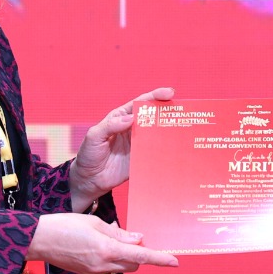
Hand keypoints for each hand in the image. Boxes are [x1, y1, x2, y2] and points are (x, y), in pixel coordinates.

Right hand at [26, 212, 178, 273]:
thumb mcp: (95, 223)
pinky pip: (108, 267)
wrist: (39, 240)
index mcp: (107, 250)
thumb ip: (119, 233)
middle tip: (130, 235)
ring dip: (124, 255)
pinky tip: (99, 243)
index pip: (141, 256)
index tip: (175, 261)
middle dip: (138, 253)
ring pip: (121, 266)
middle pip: (134, 264)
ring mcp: (95, 271)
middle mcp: (103, 265)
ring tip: (110, 235)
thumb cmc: (65, 225)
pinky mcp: (87, 273)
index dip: (159, 259)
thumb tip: (138, 239)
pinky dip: (111, 257)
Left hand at [68, 87, 173, 210]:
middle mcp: (133, 128)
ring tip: (184, 128)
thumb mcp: (94, 136)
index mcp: (122, 117)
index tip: (169, 93)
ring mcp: (139, 144)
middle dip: (168, 111)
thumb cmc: (89, 154)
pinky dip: (166, 151)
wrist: (89, 179)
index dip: (155, 96)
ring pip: (158, 133)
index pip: (140, 103)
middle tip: (182, 110)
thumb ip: (110, 126)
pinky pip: (156, 153)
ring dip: (170, 130)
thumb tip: (130, 118)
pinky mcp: (142, 159)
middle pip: (153, 116)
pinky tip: (176, 149)